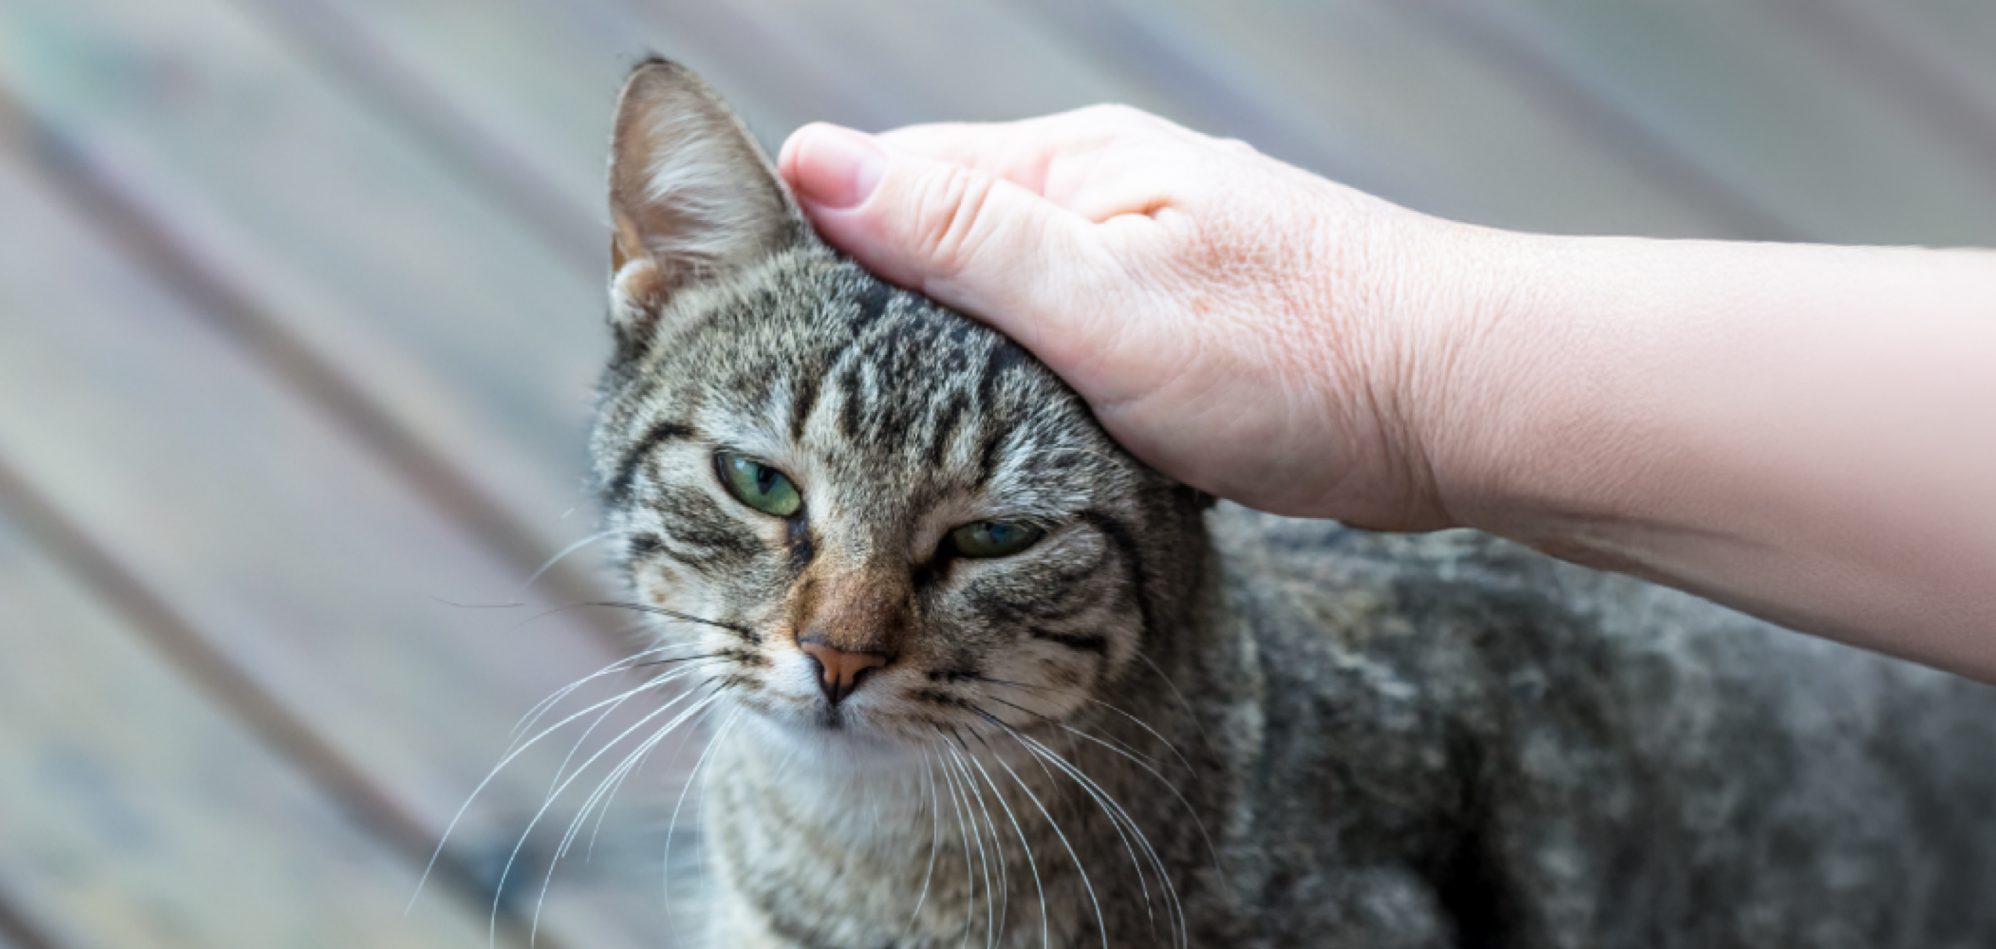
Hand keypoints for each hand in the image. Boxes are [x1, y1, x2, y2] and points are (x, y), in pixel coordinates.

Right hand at [778, 106, 1492, 530]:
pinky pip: (1055, 340)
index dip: (815, 251)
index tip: (758, 342)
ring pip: (993, 298)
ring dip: (944, 360)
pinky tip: (1004, 446)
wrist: (1480, 409)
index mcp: (1076, 160)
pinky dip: (1014, 388)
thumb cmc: (1310, 361)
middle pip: (933, 237)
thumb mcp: (1107, 306)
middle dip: (872, 319)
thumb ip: (961, 241)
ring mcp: (1143, 252)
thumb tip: (812, 163)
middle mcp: (1102, 188)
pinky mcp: (1177, 321)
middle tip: (822, 422)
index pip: (891, 176)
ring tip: (896, 443)